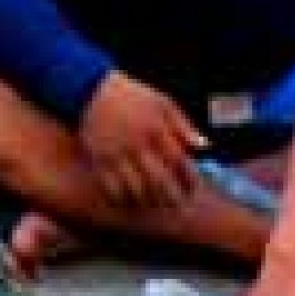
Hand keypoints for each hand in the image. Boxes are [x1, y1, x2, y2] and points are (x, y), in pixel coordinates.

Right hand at [78, 74, 204, 211]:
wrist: (91, 89)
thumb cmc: (133, 96)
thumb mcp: (162, 103)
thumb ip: (183, 125)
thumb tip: (203, 146)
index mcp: (155, 128)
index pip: (178, 160)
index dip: (188, 178)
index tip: (193, 189)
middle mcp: (136, 143)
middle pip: (159, 180)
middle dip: (171, 197)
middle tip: (178, 206)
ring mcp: (116, 154)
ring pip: (135, 189)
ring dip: (148, 201)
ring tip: (155, 205)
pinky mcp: (98, 160)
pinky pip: (111, 188)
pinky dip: (122, 199)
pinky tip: (130, 201)